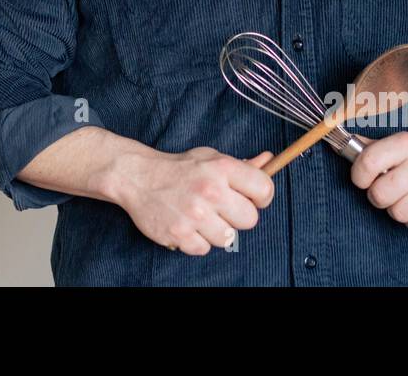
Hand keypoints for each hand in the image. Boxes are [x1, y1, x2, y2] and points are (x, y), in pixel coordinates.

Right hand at [110, 147, 275, 254]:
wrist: (138, 177)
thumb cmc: (179, 168)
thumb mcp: (210, 157)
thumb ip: (241, 165)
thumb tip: (269, 160)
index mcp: (222, 168)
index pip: (264, 189)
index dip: (261, 197)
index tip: (252, 198)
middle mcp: (211, 191)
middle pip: (250, 220)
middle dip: (237, 216)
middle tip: (222, 209)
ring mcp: (195, 214)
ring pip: (227, 238)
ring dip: (216, 231)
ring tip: (201, 216)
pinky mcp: (179, 233)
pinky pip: (204, 249)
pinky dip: (196, 241)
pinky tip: (187, 225)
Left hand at [349, 133, 407, 233]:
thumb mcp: (396, 146)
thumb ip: (368, 148)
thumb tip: (338, 145)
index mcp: (405, 143)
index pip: (367, 162)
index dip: (359, 176)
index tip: (363, 179)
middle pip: (379, 195)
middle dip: (379, 196)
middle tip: (390, 190)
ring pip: (398, 214)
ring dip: (399, 210)